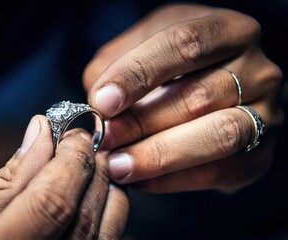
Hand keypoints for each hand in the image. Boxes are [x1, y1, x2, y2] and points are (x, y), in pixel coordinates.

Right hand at [0, 115, 128, 238]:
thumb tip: (40, 133)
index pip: (51, 203)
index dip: (67, 160)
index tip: (68, 131)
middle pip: (83, 216)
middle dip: (88, 167)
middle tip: (80, 140)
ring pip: (103, 233)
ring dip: (103, 188)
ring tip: (88, 162)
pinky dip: (106, 214)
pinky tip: (92, 195)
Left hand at [83, 3, 283, 192]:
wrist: (218, 84)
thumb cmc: (174, 63)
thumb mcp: (145, 43)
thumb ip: (118, 64)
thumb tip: (100, 105)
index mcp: (229, 30)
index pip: (185, 45)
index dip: (139, 74)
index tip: (102, 101)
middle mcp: (258, 71)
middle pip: (199, 97)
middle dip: (143, 121)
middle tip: (105, 138)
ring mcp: (267, 115)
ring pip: (218, 137)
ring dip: (160, 156)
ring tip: (118, 165)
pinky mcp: (260, 155)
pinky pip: (220, 172)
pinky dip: (174, 180)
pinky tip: (140, 178)